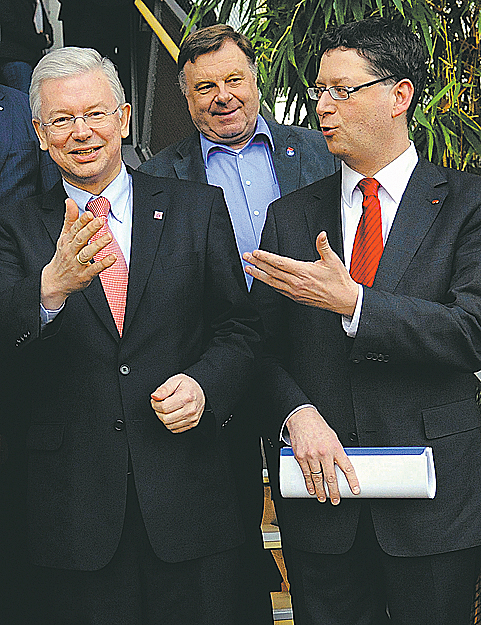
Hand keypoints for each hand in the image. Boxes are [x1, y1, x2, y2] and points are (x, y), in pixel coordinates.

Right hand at [41, 198, 116, 308]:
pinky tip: (112, 257)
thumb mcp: (64, 237)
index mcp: (66, 241)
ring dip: (98, 244)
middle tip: (101, 221)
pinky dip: (103, 263)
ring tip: (109, 237)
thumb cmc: (63, 256)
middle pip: (80, 239)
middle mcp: (70, 251)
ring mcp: (77, 264)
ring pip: (87, 253)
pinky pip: (94, 269)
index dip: (81, 221)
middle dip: (90, 229)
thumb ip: (70, 220)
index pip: (74, 229)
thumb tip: (69, 201)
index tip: (89, 214)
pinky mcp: (84, 275)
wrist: (55, 281)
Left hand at [151, 374, 205, 433]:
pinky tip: (171, 414)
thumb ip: (164, 389)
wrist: (199, 392)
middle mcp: (191, 409)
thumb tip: (155, 396)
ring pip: (169, 425)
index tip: (155, 401)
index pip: (164, 407)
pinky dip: (170, 423)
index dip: (155, 404)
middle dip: (158, 412)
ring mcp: (192, 418)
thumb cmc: (188, 386)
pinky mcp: (192, 424)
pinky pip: (174, 429)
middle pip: (166, 418)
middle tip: (160, 405)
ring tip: (166, 409)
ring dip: (163, 418)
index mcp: (187, 397)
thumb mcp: (175, 380)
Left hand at [244, 231, 358, 316]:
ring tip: (249, 269)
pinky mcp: (296, 298)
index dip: (266, 257)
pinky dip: (269, 284)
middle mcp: (297, 283)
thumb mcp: (333, 260)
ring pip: (272, 282)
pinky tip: (264, 280)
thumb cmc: (339, 281)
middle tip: (246, 258)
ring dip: (259, 275)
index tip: (256, 253)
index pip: (280, 263)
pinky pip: (279, 290)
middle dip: (257, 264)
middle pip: (272, 272)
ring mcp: (295, 292)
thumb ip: (324, 246)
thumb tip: (321, 235)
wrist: (344, 300)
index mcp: (304, 272)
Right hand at [287, 406, 359, 503]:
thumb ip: (337, 452)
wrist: (302, 418)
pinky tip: (311, 489)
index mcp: (335, 447)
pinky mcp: (301, 457)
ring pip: (317, 478)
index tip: (355, 490)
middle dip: (334, 491)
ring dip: (321, 491)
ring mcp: (311, 455)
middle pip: (331, 477)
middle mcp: (324, 453)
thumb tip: (341, 465)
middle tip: (336, 500)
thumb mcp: (333, 437)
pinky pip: (306, 474)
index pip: (347, 467)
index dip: (352, 480)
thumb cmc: (318, 426)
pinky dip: (309, 483)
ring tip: (323, 498)